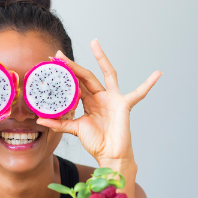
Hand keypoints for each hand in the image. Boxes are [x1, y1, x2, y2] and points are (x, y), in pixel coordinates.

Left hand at [36, 40, 160, 164]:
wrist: (110, 154)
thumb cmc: (97, 143)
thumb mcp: (75, 130)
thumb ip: (59, 124)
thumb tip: (39, 120)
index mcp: (90, 101)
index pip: (75, 83)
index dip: (65, 73)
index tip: (51, 63)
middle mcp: (101, 97)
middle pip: (86, 75)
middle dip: (72, 65)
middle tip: (58, 54)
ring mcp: (113, 99)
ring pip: (106, 74)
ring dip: (101, 58)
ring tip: (94, 43)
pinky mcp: (124, 104)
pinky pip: (139, 93)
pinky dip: (149, 84)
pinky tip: (158, 74)